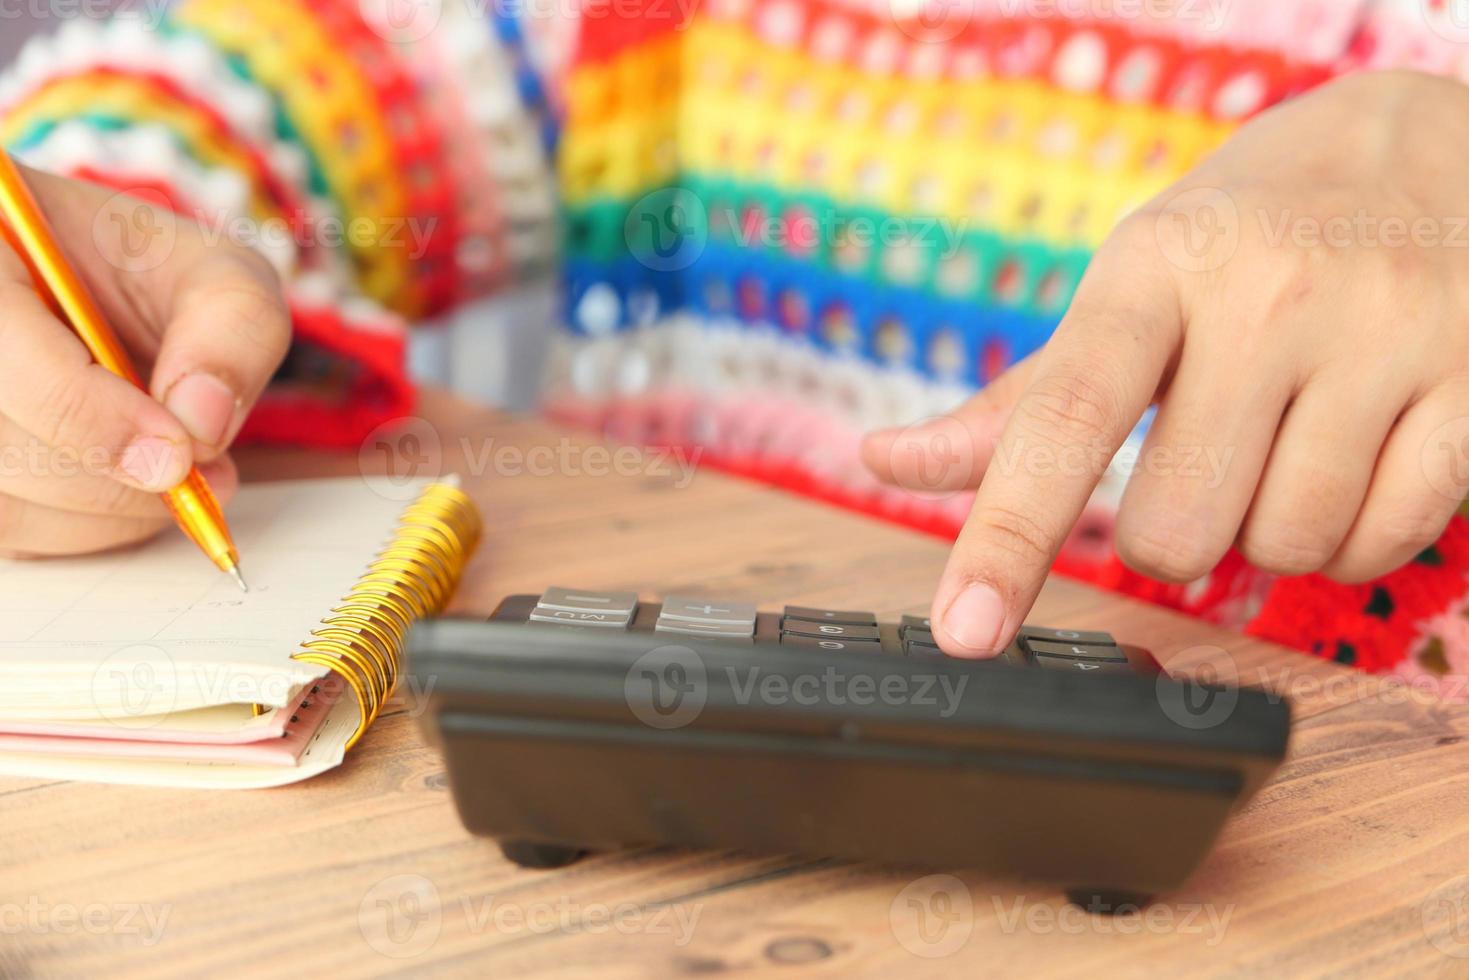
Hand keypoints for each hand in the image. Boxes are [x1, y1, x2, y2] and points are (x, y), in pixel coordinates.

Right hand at [0, 166, 289, 556]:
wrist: (85, 293)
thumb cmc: (142, 274)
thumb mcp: (210, 271)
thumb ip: (231, 325)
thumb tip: (202, 425)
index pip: (5, 358)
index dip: (91, 417)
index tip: (178, 452)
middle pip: (3, 447)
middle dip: (113, 474)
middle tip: (197, 471)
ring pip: (8, 506)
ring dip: (104, 511)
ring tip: (171, 472)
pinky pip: (15, 532)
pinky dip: (83, 526)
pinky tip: (124, 487)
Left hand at [862, 70, 1468, 656]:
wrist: (1437, 146)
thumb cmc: (1251, 231)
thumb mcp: (1132, 284)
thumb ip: (1018, 399)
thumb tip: (887, 461)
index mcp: (1156, 265)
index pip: (1063, 420)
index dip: (1006, 538)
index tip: (964, 630)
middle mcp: (1268, 294)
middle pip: (1173, 532)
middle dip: (1171, 531)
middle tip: (1206, 453)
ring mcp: (1384, 334)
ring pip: (1281, 549)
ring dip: (1267, 527)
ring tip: (1290, 435)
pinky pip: (1383, 544)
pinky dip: (1353, 535)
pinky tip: (1358, 455)